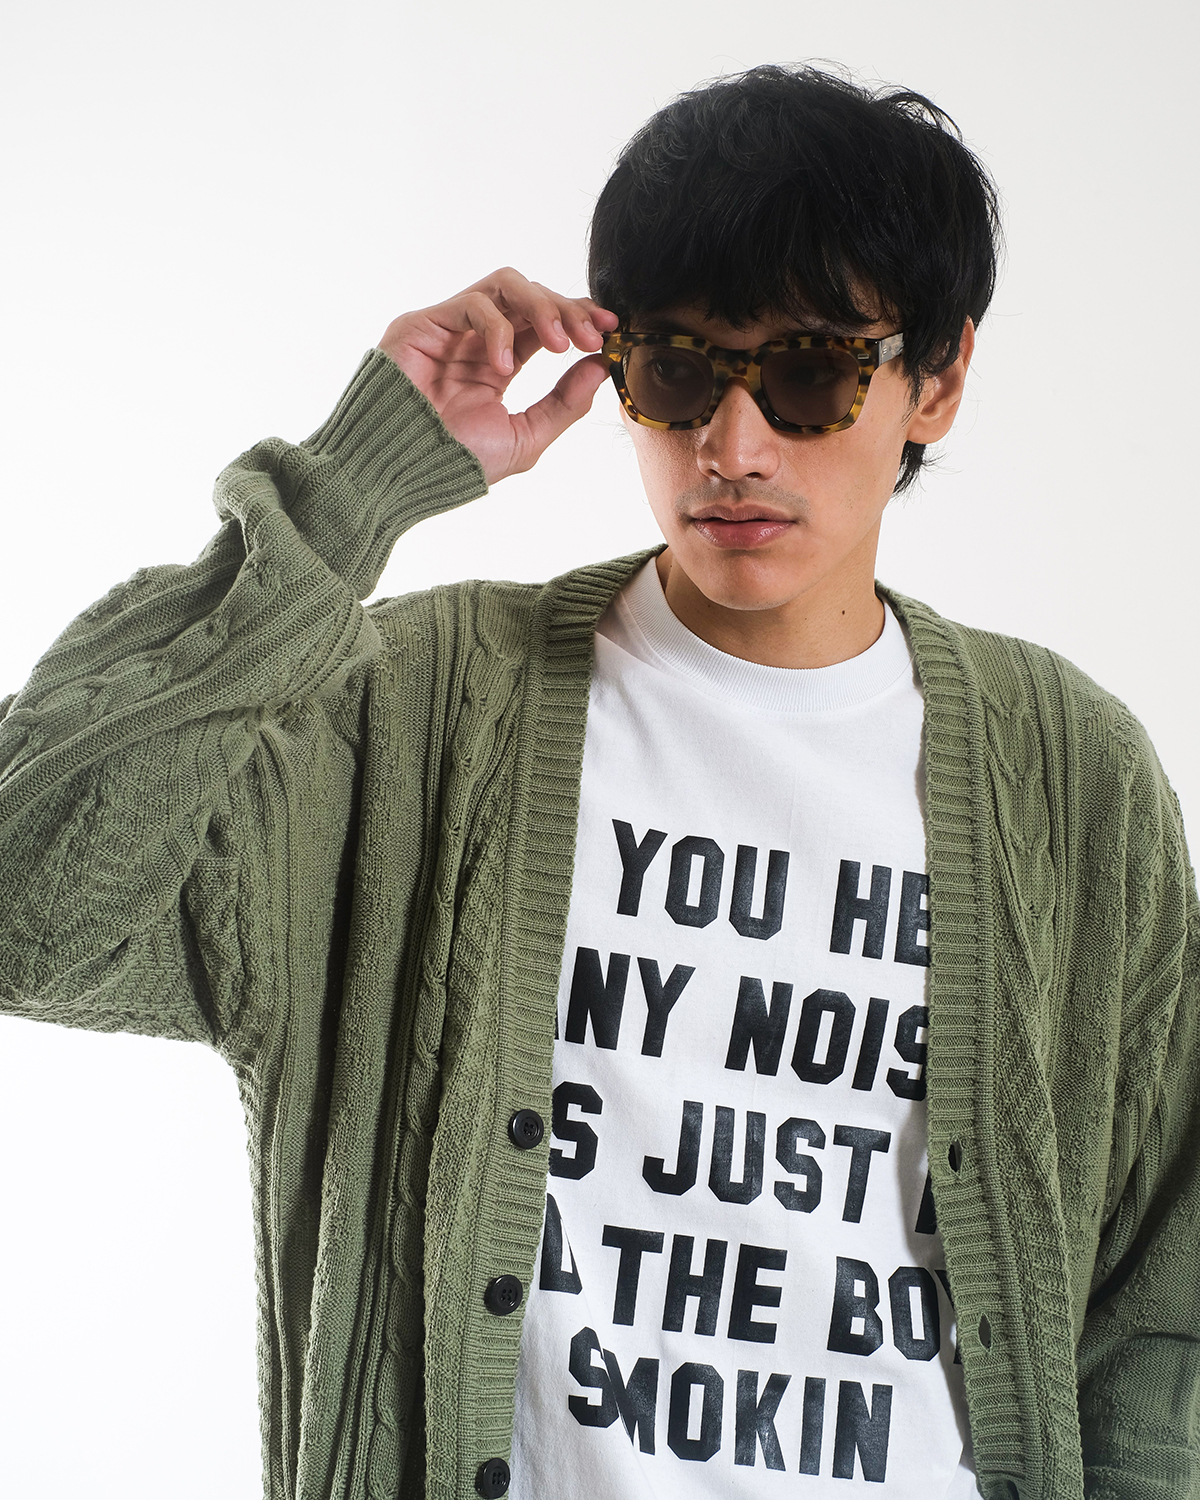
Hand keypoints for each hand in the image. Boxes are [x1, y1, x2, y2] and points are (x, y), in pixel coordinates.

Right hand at [377, 269, 619, 484]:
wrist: (401, 474)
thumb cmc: (453, 464)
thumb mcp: (525, 437)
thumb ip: (564, 403)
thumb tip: (601, 367)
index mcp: (498, 363)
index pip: (544, 323)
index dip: (578, 318)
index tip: (611, 329)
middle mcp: (476, 340)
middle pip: (531, 297)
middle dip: (567, 310)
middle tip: (592, 335)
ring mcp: (450, 328)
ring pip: (506, 286)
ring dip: (541, 307)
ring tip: (558, 343)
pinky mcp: (424, 323)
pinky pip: (473, 304)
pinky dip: (497, 328)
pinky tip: (503, 365)